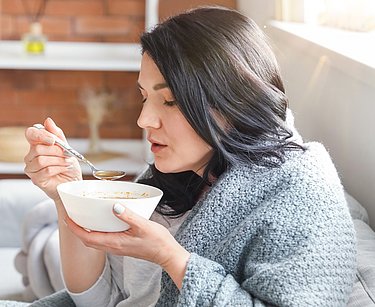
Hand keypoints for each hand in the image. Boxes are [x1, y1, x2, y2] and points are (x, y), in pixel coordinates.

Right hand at [24, 118, 81, 201]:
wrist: (73, 182)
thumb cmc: (68, 165)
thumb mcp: (67, 148)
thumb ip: (58, 135)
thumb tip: (48, 120)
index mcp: (38, 145)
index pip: (31, 133)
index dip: (40, 135)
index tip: (53, 140)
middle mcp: (31, 156)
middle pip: (38, 149)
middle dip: (57, 151)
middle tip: (67, 155)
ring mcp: (32, 168)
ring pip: (41, 160)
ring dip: (59, 161)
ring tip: (67, 163)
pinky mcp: (36, 179)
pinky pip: (45, 170)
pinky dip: (59, 168)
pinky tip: (64, 169)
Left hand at [65, 205, 189, 287]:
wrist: (166, 254)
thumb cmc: (157, 242)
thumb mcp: (143, 225)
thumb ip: (128, 216)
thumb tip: (114, 206)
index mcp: (115, 242)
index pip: (87, 237)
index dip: (75, 228)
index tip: (67, 218)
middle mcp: (113, 247)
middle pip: (87, 240)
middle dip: (77, 229)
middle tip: (72, 216)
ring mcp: (117, 248)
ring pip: (95, 241)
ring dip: (86, 231)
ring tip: (83, 218)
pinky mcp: (122, 246)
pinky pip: (103, 240)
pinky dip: (97, 232)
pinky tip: (102, 222)